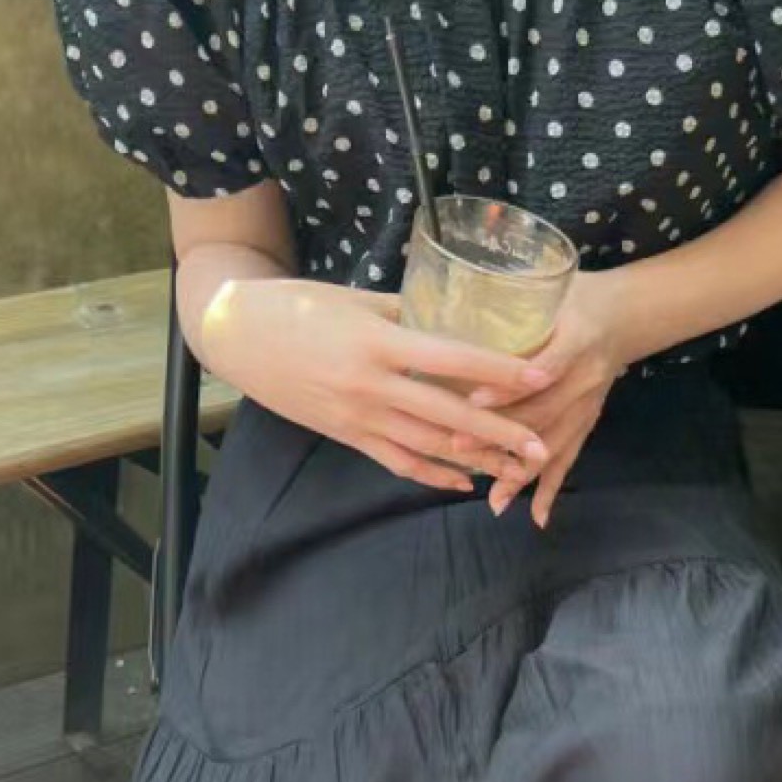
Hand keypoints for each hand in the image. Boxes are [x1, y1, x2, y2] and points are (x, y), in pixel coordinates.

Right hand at [202, 279, 555, 492]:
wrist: (239, 336)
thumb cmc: (298, 306)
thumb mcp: (355, 299)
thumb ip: (406, 312)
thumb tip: (454, 320)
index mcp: (378, 342)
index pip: (452, 359)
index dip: (500, 370)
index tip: (542, 374)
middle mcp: (371, 386)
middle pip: (448, 416)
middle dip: (499, 434)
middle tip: (542, 447)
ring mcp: (358, 416)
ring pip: (428, 447)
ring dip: (475, 461)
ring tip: (514, 469)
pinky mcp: (347, 435)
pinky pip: (397, 461)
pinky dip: (432, 474)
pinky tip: (462, 482)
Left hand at [458, 273, 633, 528]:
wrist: (624, 314)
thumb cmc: (572, 297)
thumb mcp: (548, 290)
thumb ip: (508, 303)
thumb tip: (446, 315)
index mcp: (576, 338)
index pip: (544, 368)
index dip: (510, 388)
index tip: (473, 402)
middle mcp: (586, 377)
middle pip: (542, 413)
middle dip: (500, 434)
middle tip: (458, 447)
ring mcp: (588, 405)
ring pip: (553, 444)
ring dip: (522, 471)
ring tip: (493, 498)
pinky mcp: (587, 422)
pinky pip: (569, 459)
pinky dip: (552, 489)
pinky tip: (534, 516)